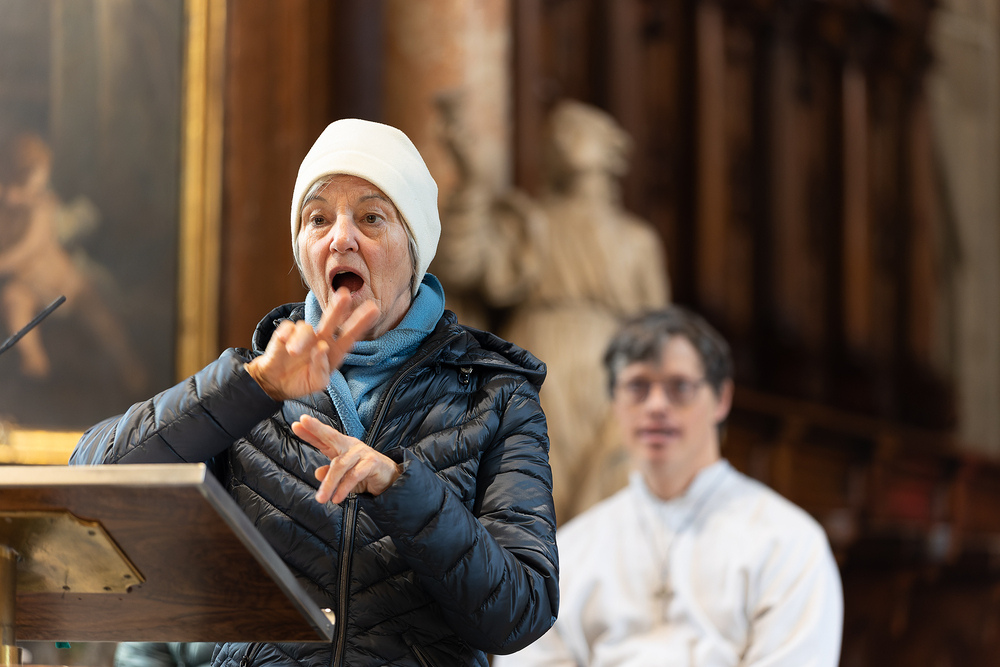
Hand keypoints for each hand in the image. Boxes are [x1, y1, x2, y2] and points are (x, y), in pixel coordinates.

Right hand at [245, 288, 378, 400]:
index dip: (361, 323)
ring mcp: (304, 336)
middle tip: (344, 294)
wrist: (276, 384)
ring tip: (293, 352)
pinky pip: (288, 328)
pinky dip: (287, 335)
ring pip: (306, 328)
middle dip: (338, 308)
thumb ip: (321, 368)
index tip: (374, 310)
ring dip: (301, 339)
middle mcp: (321, 339)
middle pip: (332, 320)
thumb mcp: (316, 382)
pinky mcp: (285, 334)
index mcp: (334, 351)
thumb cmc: (302, 381)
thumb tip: (321, 348)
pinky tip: (284, 343)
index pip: (350, 335)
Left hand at [292, 414, 401, 503]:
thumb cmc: (364, 474)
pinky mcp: (372, 462)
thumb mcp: (343, 476)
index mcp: (341, 447)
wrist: (389, 479)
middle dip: (316, 428)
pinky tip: (337, 497)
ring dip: (329, 484)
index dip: (310, 432)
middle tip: (301, 423)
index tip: (296, 424)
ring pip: (340, 465)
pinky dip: (344, 488)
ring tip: (321, 498)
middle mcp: (350, 446)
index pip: (323, 439)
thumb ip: (329, 474)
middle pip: (331, 435)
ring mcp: (361, 452)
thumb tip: (317, 473)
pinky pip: (354, 475)